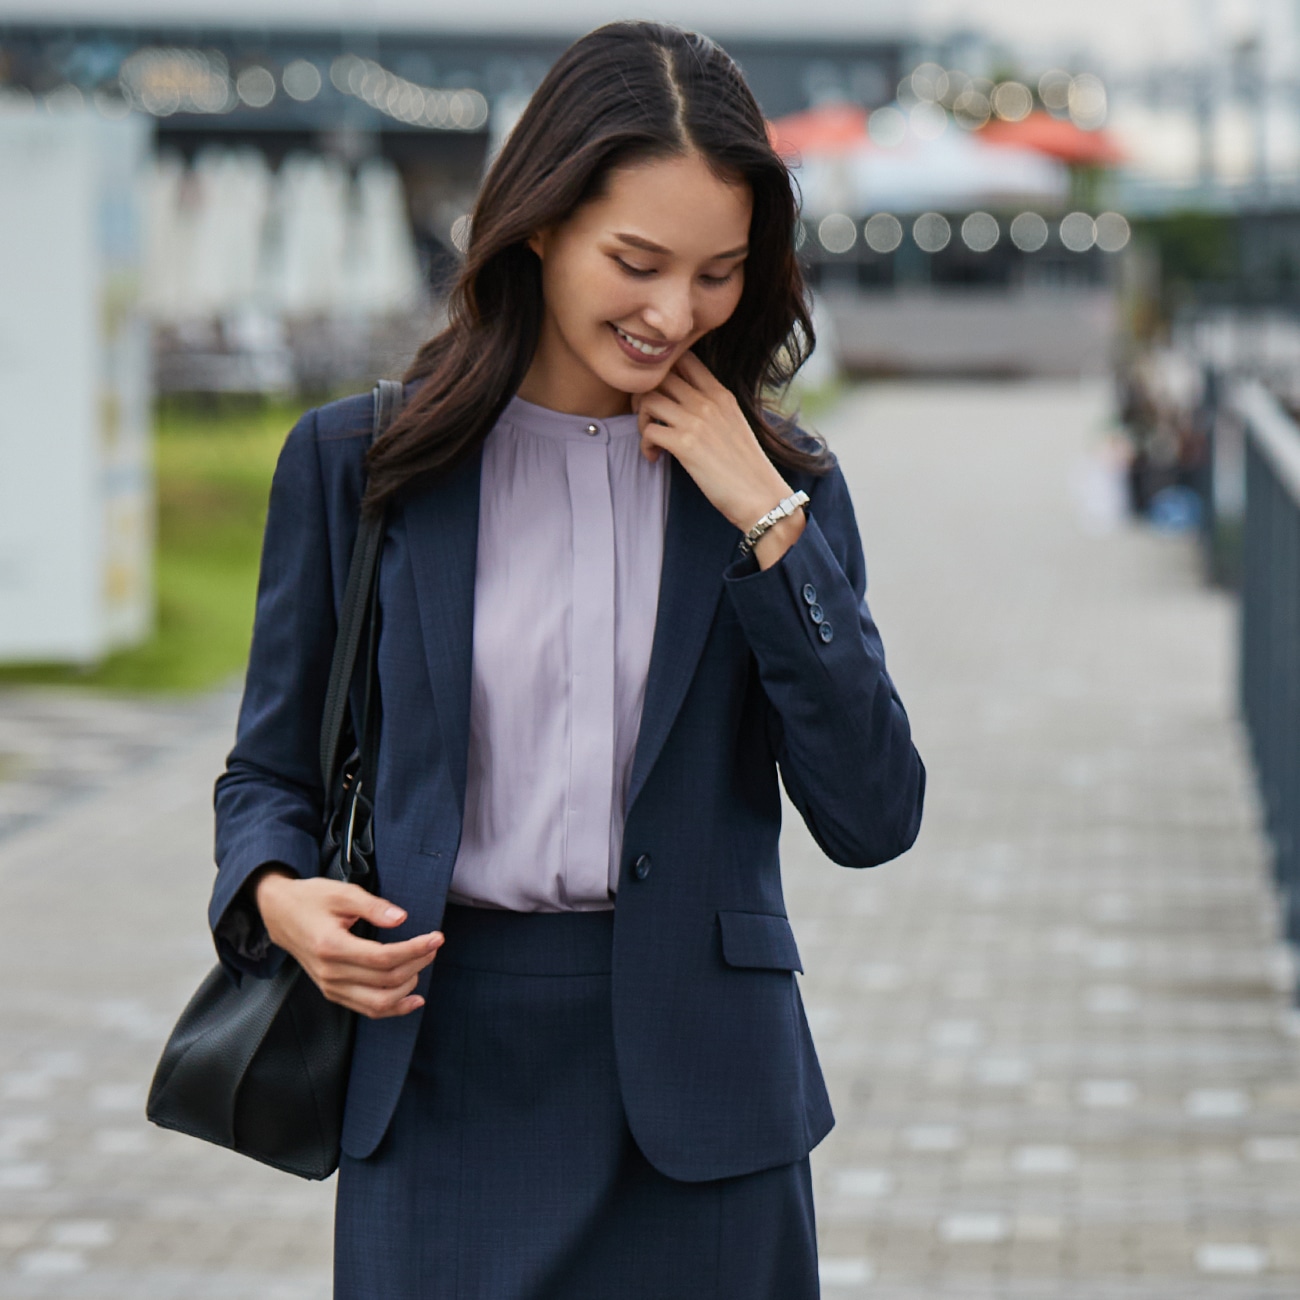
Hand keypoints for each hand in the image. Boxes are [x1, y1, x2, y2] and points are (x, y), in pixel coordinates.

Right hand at [253, 868, 441, 1018]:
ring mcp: (330, 987)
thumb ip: (373, 906)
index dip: (415, 950)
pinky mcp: (332, 993)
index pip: (383, 958)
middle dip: (417, 963)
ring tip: (424, 962)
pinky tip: (414, 999)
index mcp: (330, 946)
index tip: (437, 937)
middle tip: (434, 944)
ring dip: (409, 986)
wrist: (280, 914)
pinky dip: (394, 1008)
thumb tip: (402, 918)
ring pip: (378, 1003)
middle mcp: (329, 973)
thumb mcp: (342, 893)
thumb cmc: (311, 899)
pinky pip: (367, 1009)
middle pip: (386, 980)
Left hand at [633, 352, 805, 568]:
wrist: (761, 497)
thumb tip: (682, 405)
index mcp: (721, 394)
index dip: (664, 371)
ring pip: (648, 400)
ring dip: (641, 419)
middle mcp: (707, 402)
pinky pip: (648, 431)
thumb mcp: (734, 424)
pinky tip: (655, 458)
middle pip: (660, 376)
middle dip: (644, 394)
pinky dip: (645, 445)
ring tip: (651, 438)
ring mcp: (696, 421)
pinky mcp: (685, 445)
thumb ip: (711, 409)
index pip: (685, 358)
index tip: (661, 395)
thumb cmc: (746, 468)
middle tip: (648, 417)